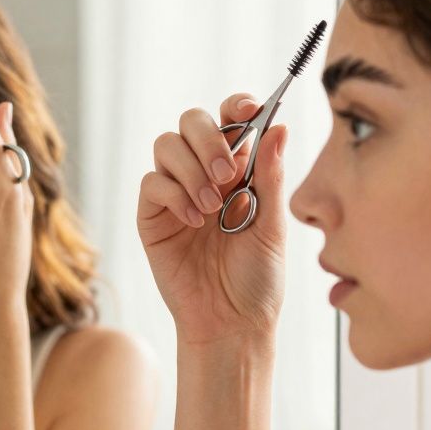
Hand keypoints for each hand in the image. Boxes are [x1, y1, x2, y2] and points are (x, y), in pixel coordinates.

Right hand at [137, 94, 287, 346]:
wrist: (232, 323)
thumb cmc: (258, 279)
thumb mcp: (272, 226)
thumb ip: (270, 176)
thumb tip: (278, 127)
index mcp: (239, 170)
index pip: (232, 119)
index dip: (237, 106)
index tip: (249, 110)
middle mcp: (205, 173)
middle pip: (192, 121)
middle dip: (209, 137)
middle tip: (228, 172)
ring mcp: (176, 193)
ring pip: (167, 145)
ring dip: (191, 167)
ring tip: (211, 206)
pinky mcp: (153, 216)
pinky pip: (152, 183)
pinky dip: (174, 194)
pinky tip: (193, 221)